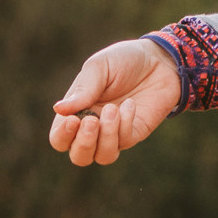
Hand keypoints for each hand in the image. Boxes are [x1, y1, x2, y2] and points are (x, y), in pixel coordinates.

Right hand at [48, 39, 178, 166]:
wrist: (159, 61)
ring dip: (106, 137)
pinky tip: (129, 105)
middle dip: (83, 143)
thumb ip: (82, 89)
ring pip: (102, 156)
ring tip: (113, 109)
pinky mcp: (134, 134)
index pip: (59, 138)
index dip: (62, 135)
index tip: (73, 120)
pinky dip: (125, 124)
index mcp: (76, 111)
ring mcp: (114, 134)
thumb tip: (58, 109)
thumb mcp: (99, 67)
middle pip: (79, 156)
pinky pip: (124, 142)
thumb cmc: (124, 60)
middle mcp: (93, 128)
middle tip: (92, 121)